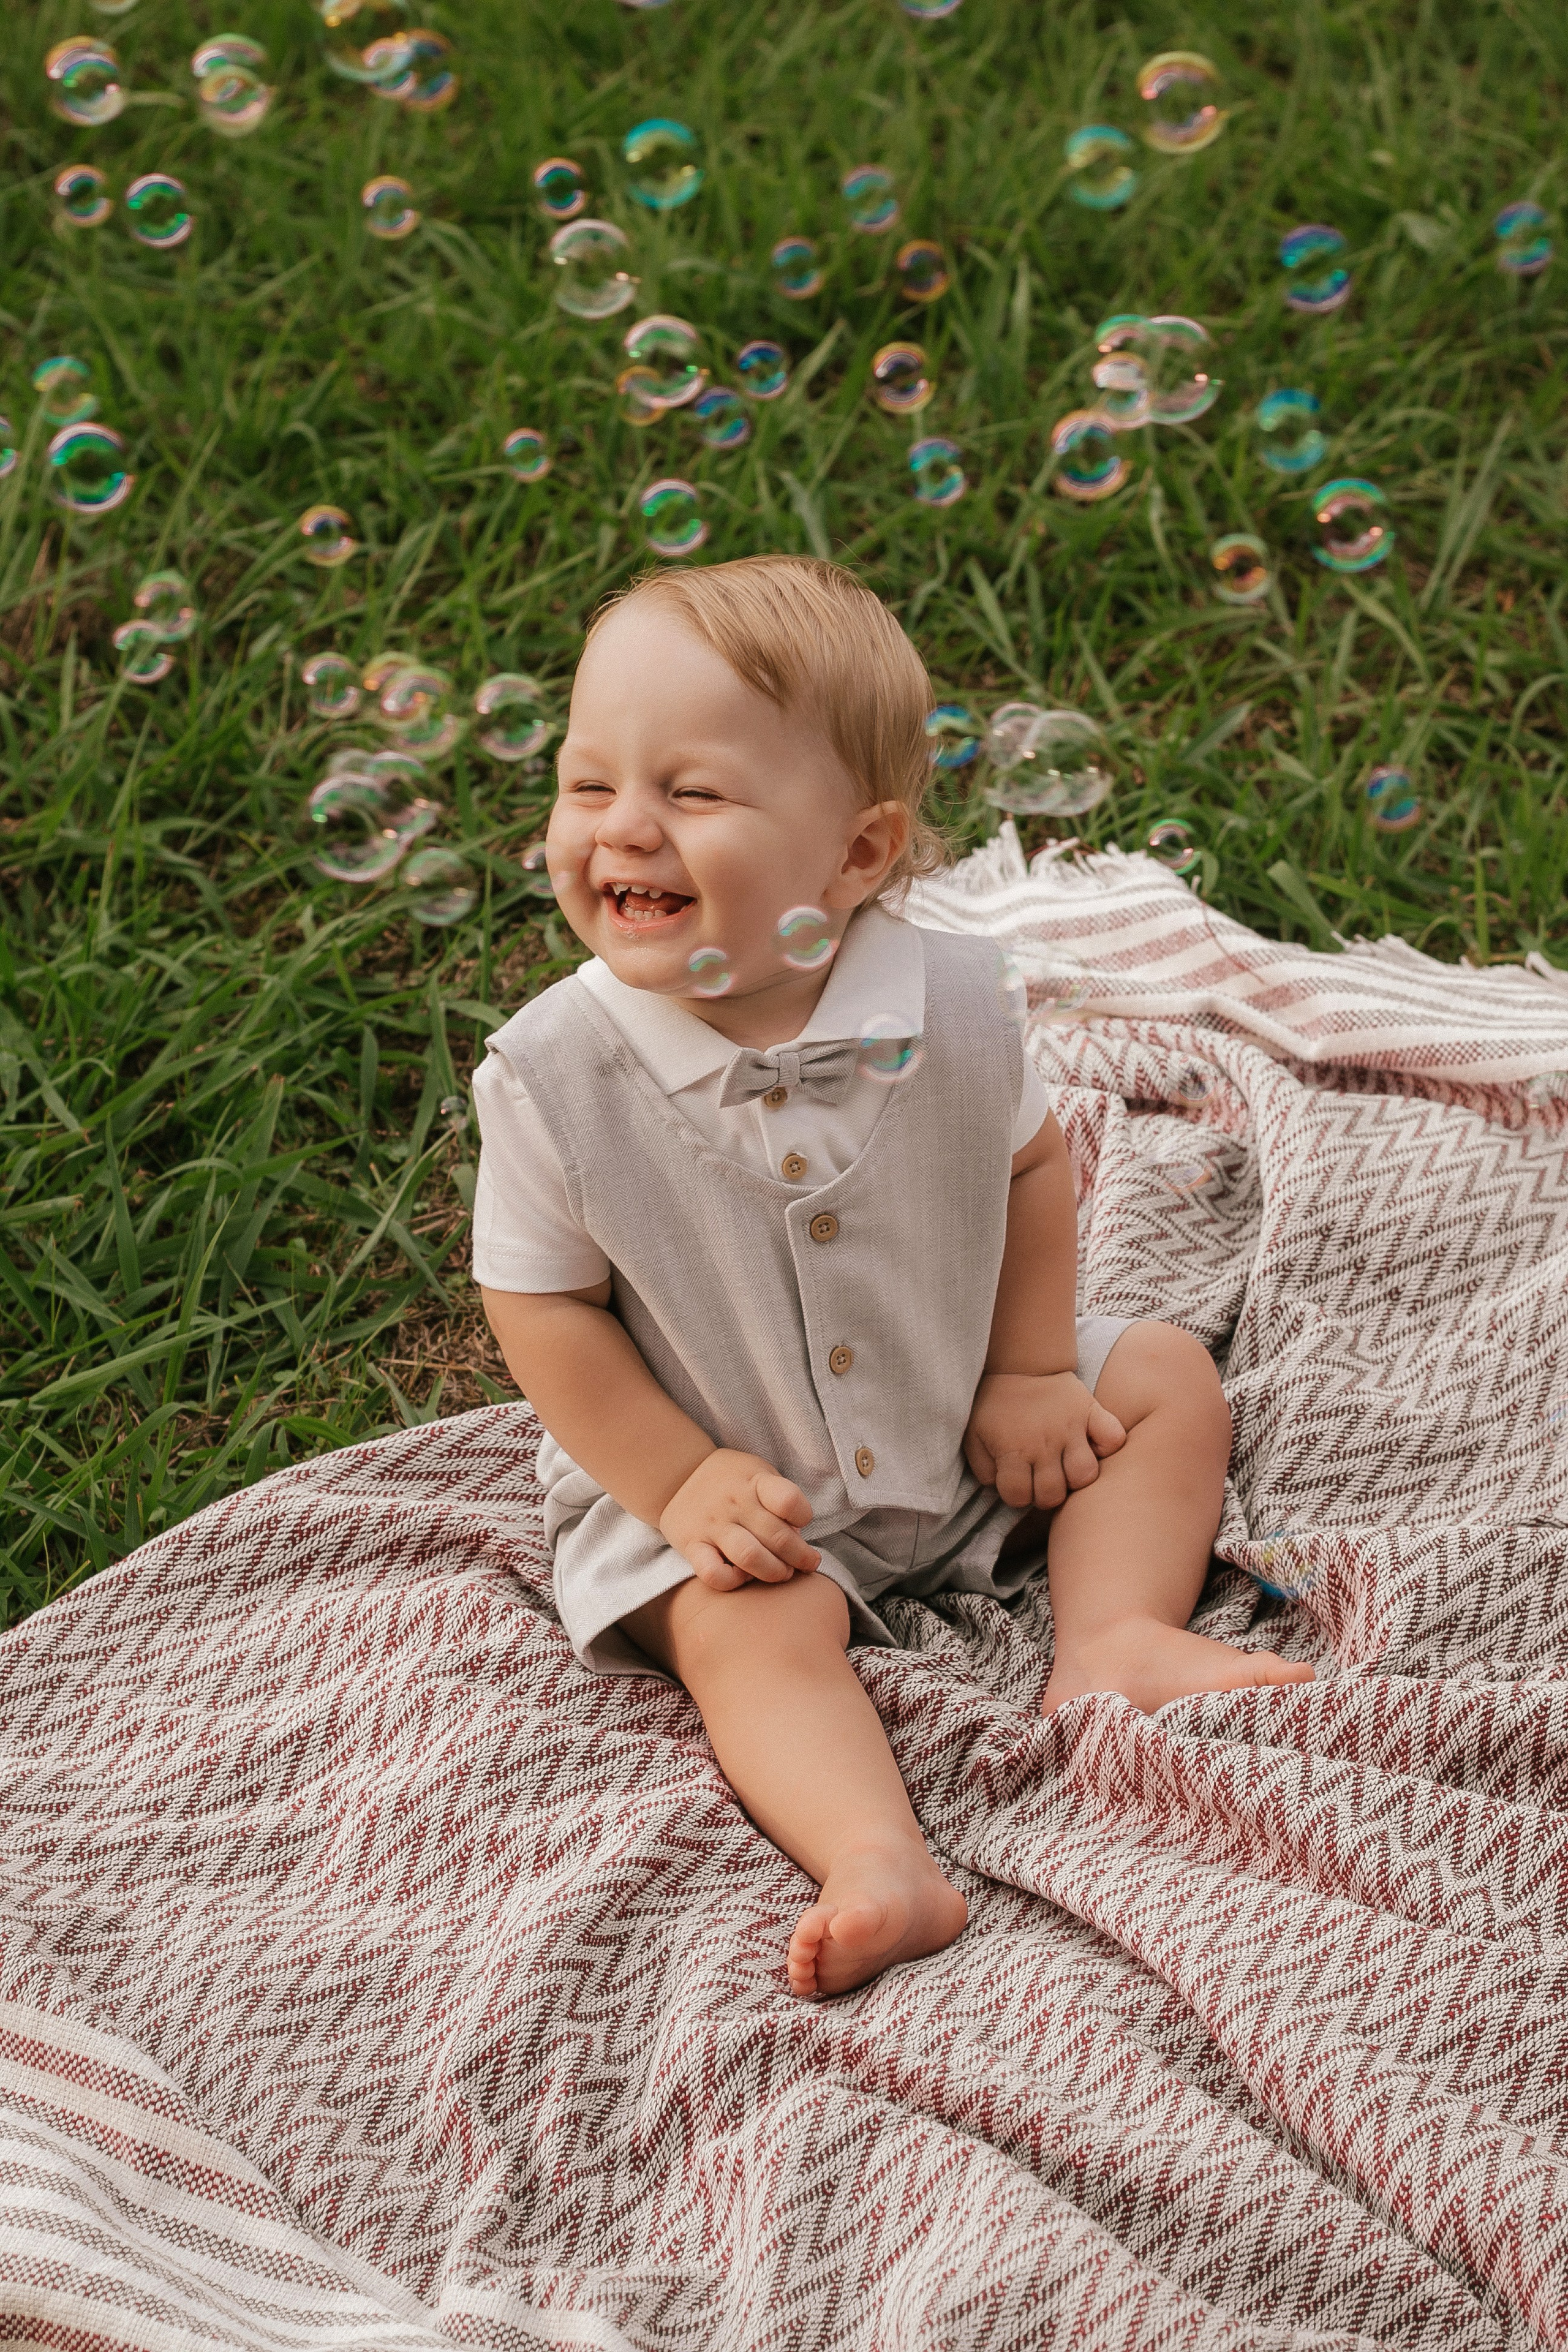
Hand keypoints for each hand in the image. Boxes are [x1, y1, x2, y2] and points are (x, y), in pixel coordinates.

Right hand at [659, 1448, 820, 1591]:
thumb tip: (797, 1538)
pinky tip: (743, 1576)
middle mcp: (734, 1503)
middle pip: (777, 1537)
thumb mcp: (759, 1474)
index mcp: (754, 1481)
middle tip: (807, 1563)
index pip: (788, 1500)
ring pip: (750, 1557)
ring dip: (775, 1572)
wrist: (677, 1476)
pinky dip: (733, 1581)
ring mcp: (712, 1525)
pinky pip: (713, 1574)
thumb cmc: (731, 1481)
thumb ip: (779, 1501)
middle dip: (800, 1557)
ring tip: (783, 1573)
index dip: (803, 1516)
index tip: (802, 1522)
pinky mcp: (692, 1546)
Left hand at [964, 1371, 1125, 1510]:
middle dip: (1046, 1494)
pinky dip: (1107, 1447)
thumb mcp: (974, 1436)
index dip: (1016, 1495)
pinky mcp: (1091, 1411)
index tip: (1017, 1482)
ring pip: (1086, 1474)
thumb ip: (984, 1469)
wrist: (1019, 1364)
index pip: (1018, 1496)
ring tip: (1066, 1467)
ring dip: (1077, 1478)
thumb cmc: (995, 1405)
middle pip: (1054, 1494)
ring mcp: (1071, 1427)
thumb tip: (1001, 1487)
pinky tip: (1092, 1446)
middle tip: (1042, 1479)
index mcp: (1012, 1449)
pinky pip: (1113, 1438)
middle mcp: (1043, 1443)